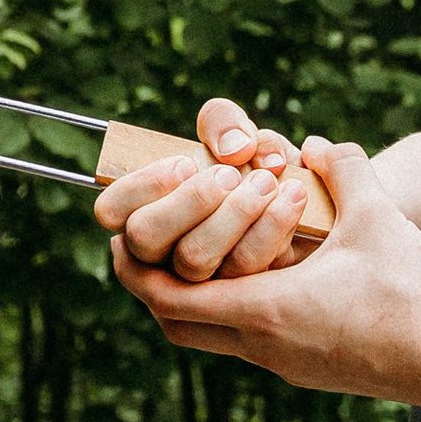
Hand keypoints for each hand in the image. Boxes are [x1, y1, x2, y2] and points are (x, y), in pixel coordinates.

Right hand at [93, 95, 319, 279]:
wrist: (309, 206)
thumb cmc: (259, 169)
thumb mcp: (238, 134)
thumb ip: (223, 123)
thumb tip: (234, 148)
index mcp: (146, 210)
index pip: (110, 209)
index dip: (141, 186)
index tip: (186, 162)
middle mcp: (162, 251)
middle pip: (144, 238)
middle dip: (189, 200)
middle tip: (230, 175)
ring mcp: (195, 282)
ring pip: (193, 259)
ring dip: (235, 211)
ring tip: (270, 180)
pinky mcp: (236, 298)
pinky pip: (243, 267)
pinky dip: (272, 226)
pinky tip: (292, 199)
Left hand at [111, 136, 420, 403]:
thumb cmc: (410, 293)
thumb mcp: (376, 218)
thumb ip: (345, 168)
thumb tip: (319, 142)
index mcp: (264, 309)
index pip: (168, 297)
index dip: (134, 269)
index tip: (120, 240)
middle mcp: (261, 346)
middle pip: (175, 326)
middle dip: (153, 286)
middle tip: (150, 248)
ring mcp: (282, 365)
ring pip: (210, 337)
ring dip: (196, 298)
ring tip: (201, 254)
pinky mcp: (304, 371)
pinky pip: (244, 343)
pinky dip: (233, 310)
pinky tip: (255, 278)